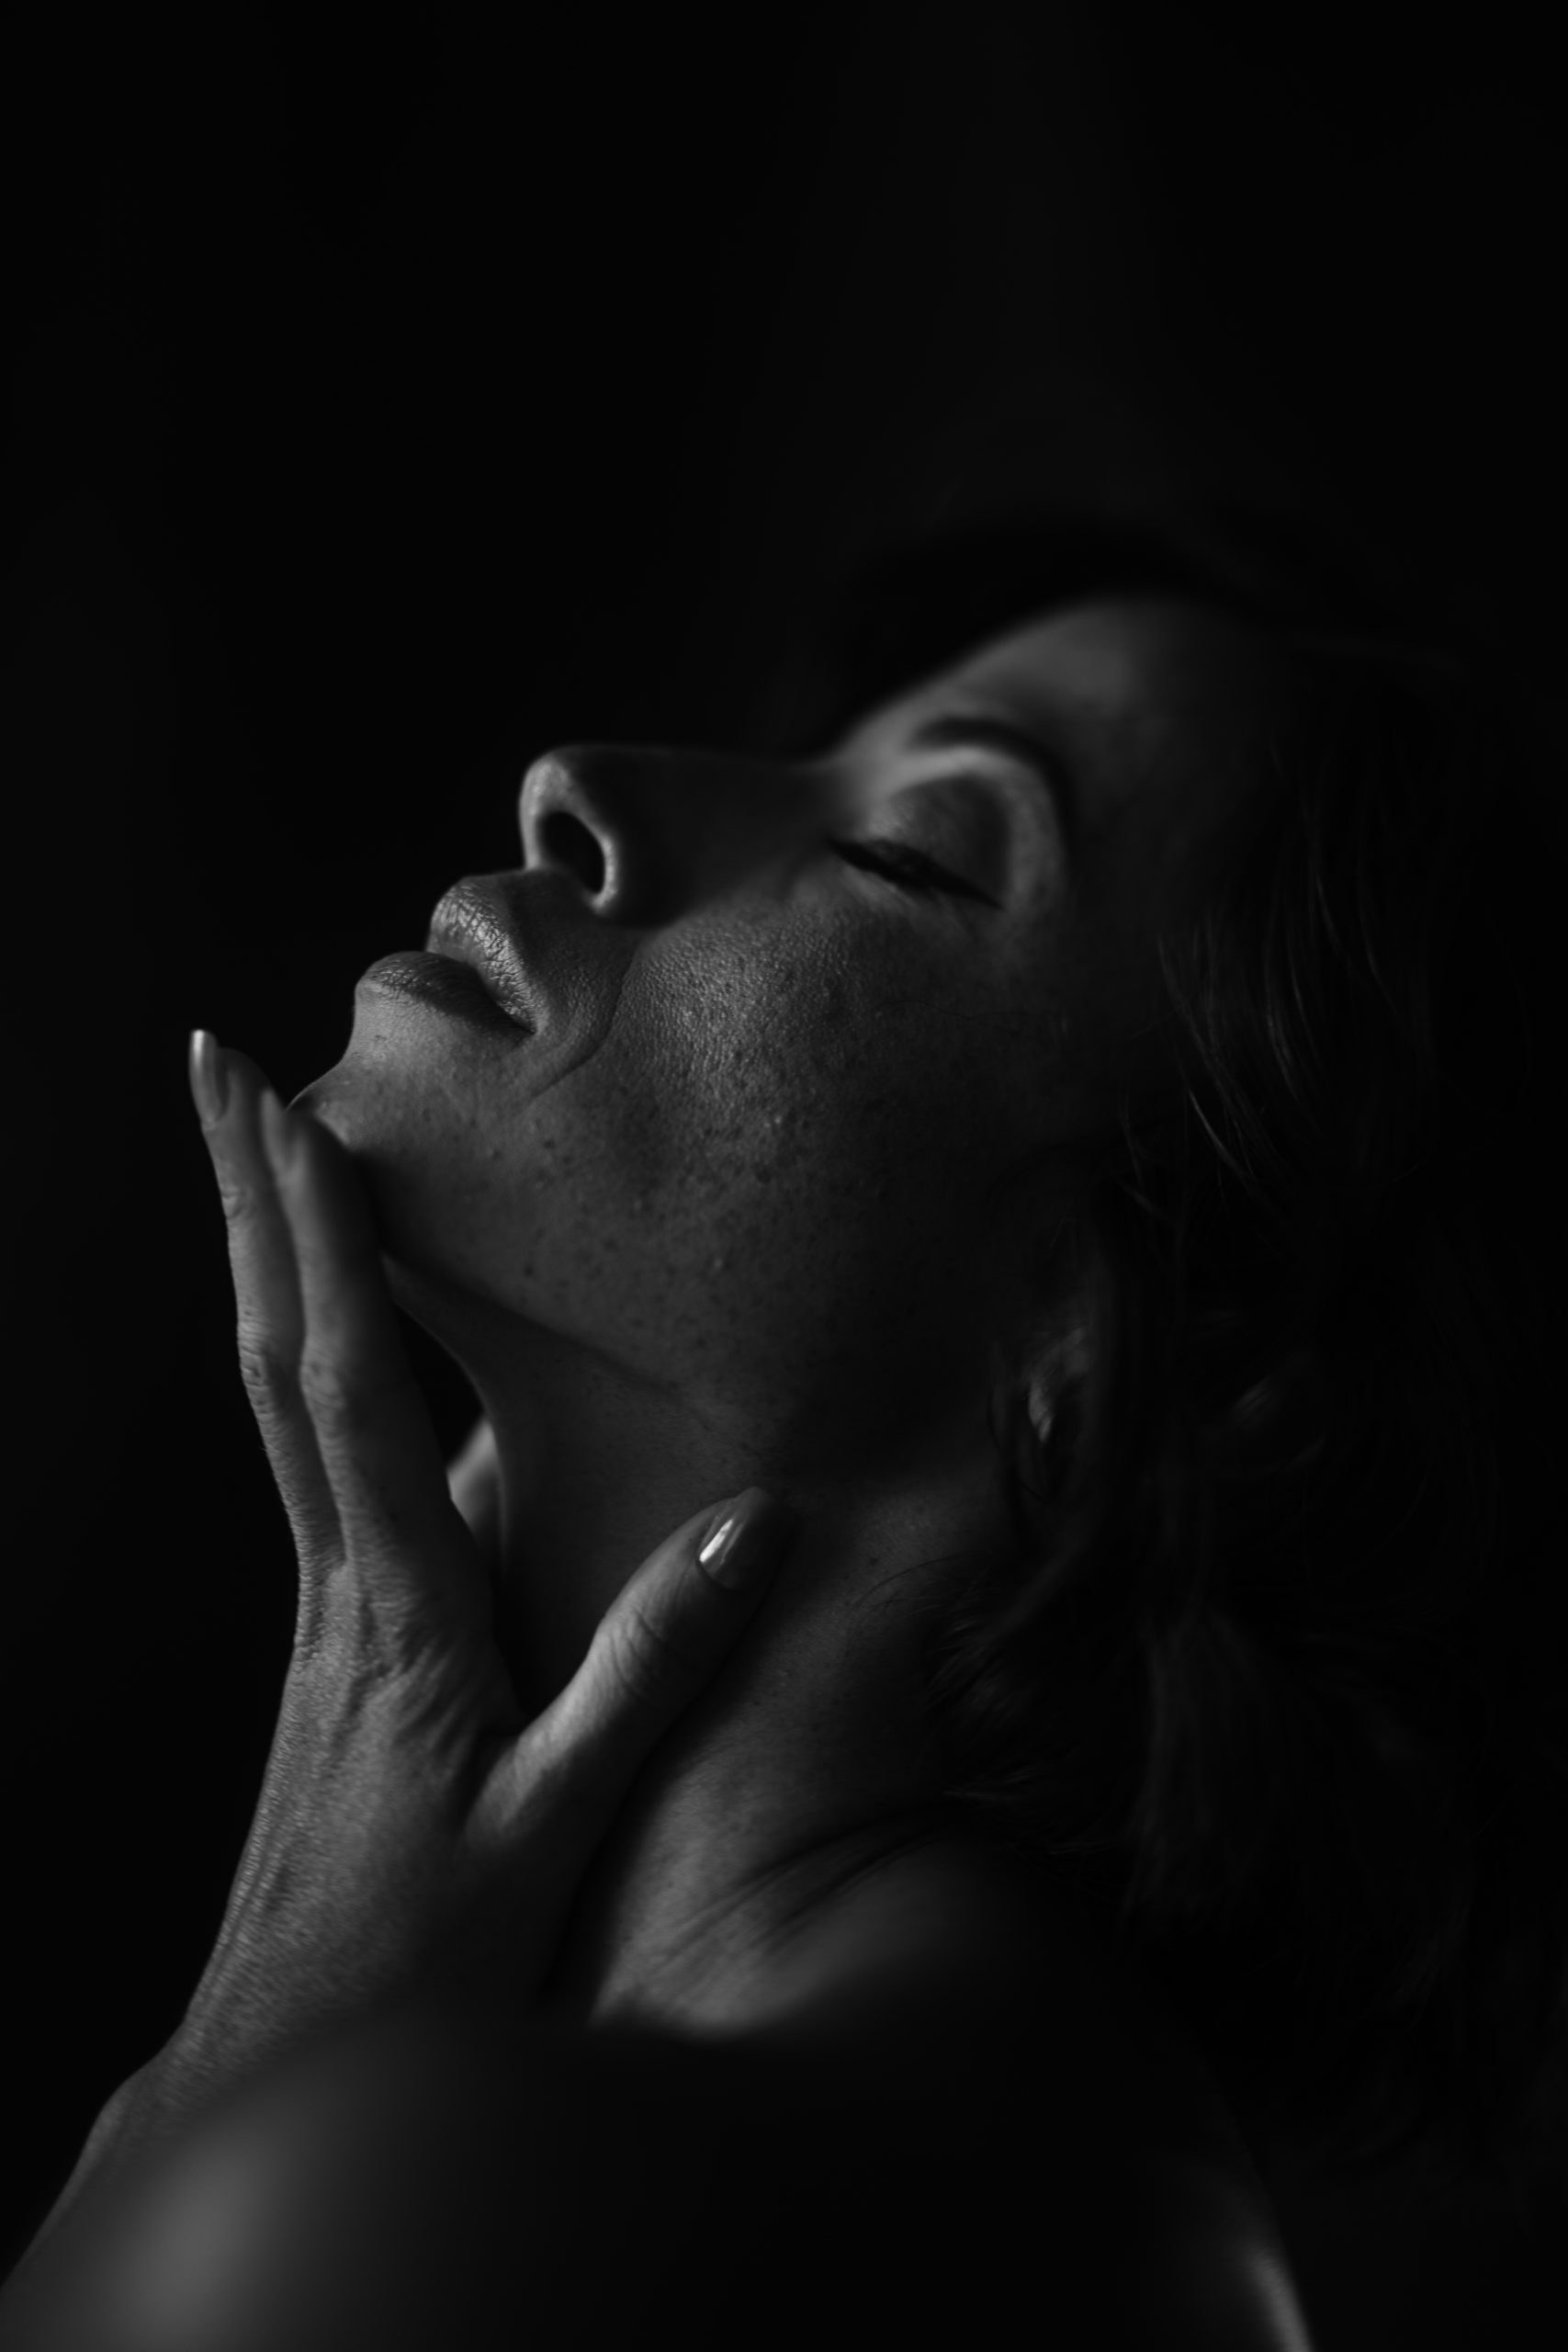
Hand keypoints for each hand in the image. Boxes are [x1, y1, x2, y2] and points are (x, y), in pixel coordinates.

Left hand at [141, 1034, 793, 2129]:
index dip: (323, 1244)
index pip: (345, 1390)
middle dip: (247, 1200)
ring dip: (259, 1258)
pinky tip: (330, 1332)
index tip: (296, 1114)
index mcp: (393, 1610)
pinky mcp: (329, 1638)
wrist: (285, 2054)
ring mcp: (317, 1606)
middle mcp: (332, 1583)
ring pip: (271, 1395)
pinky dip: (301, 1351)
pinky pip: (303, 1457)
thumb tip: (753, 1526)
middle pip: (273, 1354)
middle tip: (211, 1066)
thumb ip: (653, 1669)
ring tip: (256, 1150)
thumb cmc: (424, 1948)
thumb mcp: (562, 1818)